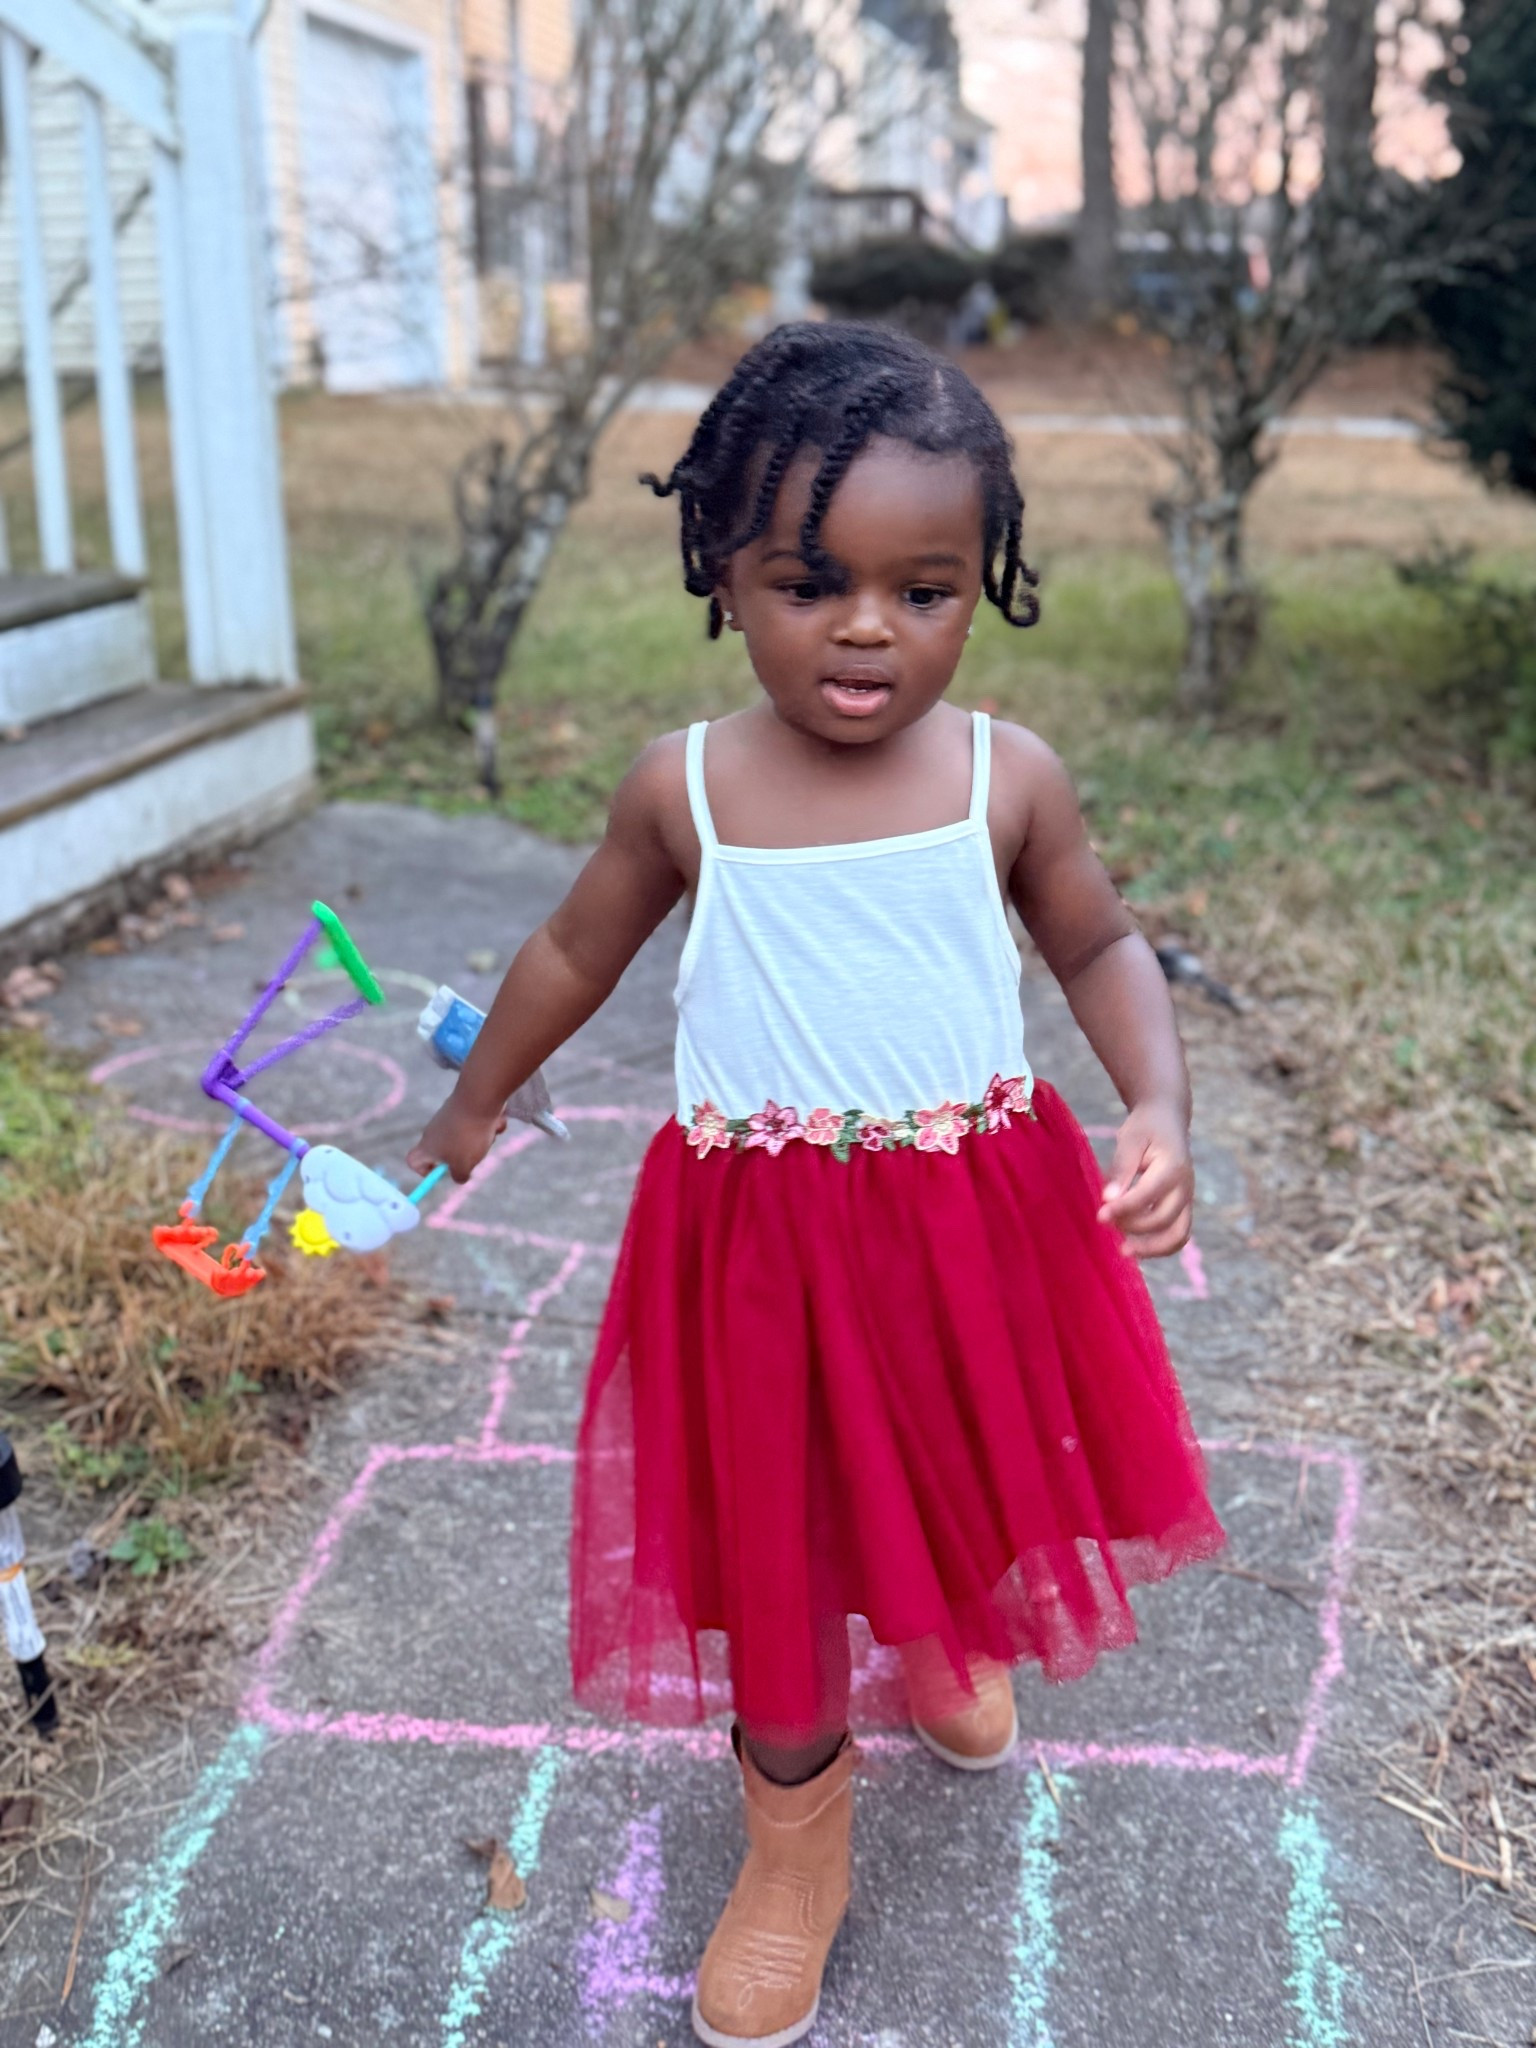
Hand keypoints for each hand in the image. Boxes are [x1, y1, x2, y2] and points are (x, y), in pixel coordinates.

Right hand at [407, 1094, 507, 1184]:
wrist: (479, 1098)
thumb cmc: (468, 1136)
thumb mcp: (464, 1165)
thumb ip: (459, 1176)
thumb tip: (460, 1177)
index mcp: (427, 1146)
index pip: (413, 1161)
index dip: (425, 1171)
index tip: (444, 1173)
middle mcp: (434, 1131)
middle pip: (446, 1152)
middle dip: (465, 1156)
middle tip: (475, 1155)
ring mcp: (449, 1117)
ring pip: (466, 1138)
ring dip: (482, 1139)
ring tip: (489, 1133)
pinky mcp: (464, 1107)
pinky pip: (477, 1123)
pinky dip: (488, 1125)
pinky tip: (496, 1121)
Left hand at [1097, 1100, 1193, 1258]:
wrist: (1167, 1120)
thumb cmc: (1146, 1128)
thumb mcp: (1130, 1140)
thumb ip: (1121, 1169)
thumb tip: (1108, 1200)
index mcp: (1173, 1167)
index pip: (1147, 1196)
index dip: (1122, 1208)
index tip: (1100, 1216)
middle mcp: (1185, 1187)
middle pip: (1162, 1219)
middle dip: (1131, 1225)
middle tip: (1105, 1220)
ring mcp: (1187, 1199)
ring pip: (1178, 1235)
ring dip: (1151, 1247)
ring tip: (1123, 1250)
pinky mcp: (1183, 1207)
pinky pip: (1177, 1235)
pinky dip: (1159, 1246)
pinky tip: (1135, 1247)